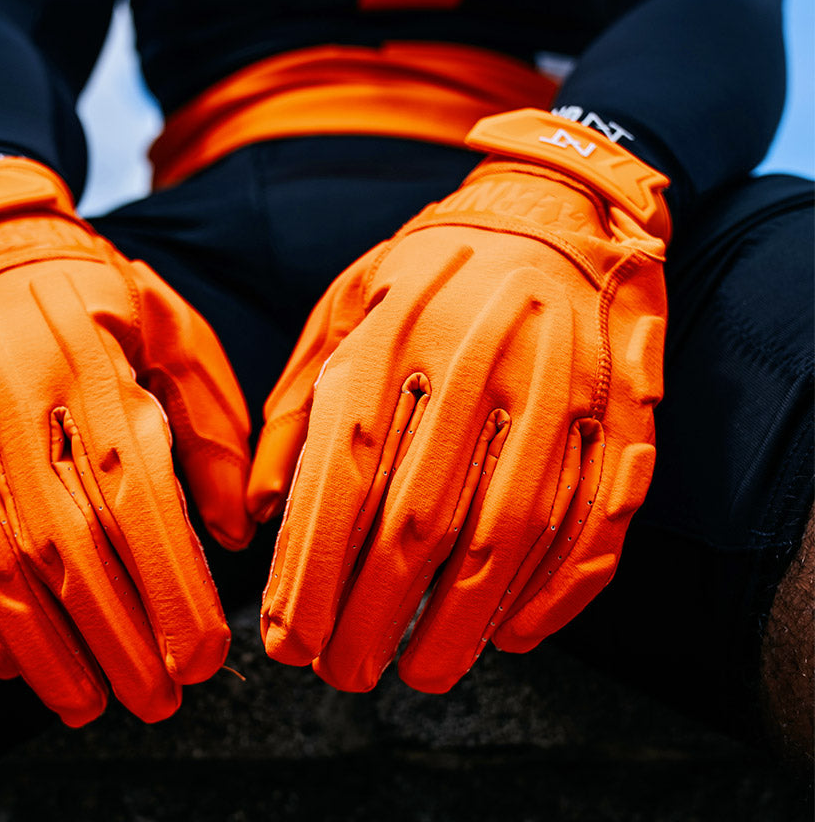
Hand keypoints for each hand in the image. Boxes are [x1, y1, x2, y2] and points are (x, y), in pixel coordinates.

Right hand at [0, 158, 252, 725]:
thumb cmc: (101, 299)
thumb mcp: (176, 334)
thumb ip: (212, 427)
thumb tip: (234, 528)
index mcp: (90, 367)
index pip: (132, 494)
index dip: (168, 582)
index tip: (204, 652)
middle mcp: (10, 402)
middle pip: (61, 543)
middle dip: (115, 634)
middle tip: (159, 698)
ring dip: (39, 646)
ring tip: (87, 700)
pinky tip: (6, 660)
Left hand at [248, 109, 668, 692]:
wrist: (555, 209)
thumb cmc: (428, 272)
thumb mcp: (342, 309)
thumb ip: (298, 407)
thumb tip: (262, 513)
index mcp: (391, 335)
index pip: (342, 476)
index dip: (312, 571)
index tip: (289, 641)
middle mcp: (473, 364)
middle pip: (419, 522)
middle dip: (375, 616)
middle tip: (346, 674)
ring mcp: (557, 388)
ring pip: (506, 535)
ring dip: (461, 623)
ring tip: (422, 674)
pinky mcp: (621, 410)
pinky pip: (596, 517)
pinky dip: (556, 591)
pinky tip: (515, 634)